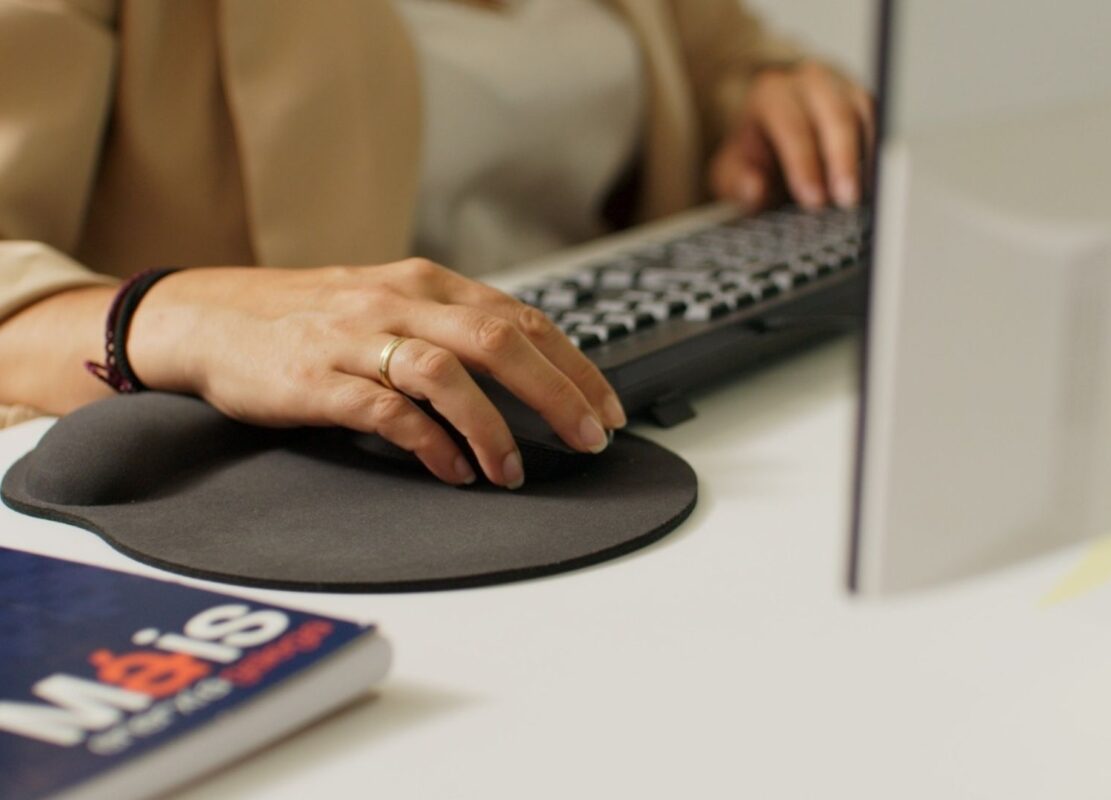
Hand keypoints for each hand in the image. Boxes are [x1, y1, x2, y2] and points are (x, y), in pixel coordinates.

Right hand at [127, 260, 626, 488]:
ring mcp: (357, 337)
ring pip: (448, 373)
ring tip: (513, 473)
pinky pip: (389, 411)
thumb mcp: (389, 304)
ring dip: (492, 428)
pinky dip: (430, 443)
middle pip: (500, 339)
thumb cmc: (309, 319)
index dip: (575, 365)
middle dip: (558, 392)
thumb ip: (449, 327)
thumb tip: (527, 368)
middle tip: (591, 438)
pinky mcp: (319, 378)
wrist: (210, 318)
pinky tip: (453, 471)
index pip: (522, 318)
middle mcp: (399, 300)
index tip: (607, 408)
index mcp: (426, 281)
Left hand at [709, 60, 875, 211]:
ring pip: (864, 115)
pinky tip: (872, 185)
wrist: (772, 123)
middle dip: (843, 161)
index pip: (793, 127)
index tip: (813, 199)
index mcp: (772, 92)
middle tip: (847, 200)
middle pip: (836, 116)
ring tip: (864, 198)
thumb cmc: (754, 150)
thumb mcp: (732, 167)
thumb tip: (753, 189)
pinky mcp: (864, 101)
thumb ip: (737, 180)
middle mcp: (810, 81)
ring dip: (867, 158)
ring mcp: (842, 86)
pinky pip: (878, 123)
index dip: (804, 165)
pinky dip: (876, 154)